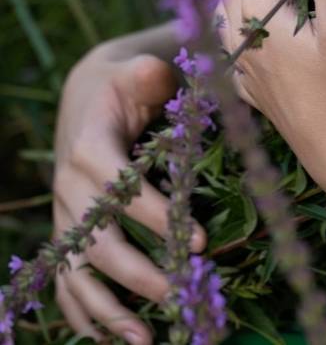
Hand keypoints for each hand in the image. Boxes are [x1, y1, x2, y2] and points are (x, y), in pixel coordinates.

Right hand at [52, 47, 206, 343]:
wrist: (87, 98)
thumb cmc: (127, 84)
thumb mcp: (137, 71)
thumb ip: (147, 74)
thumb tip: (156, 75)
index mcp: (89, 149)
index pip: (119, 189)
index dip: (157, 215)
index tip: (198, 238)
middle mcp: (70, 189)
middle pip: (97, 242)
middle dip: (137, 274)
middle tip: (179, 293)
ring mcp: (64, 218)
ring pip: (78, 273)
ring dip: (108, 311)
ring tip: (146, 339)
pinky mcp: (66, 237)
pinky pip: (67, 285)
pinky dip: (85, 317)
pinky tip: (113, 343)